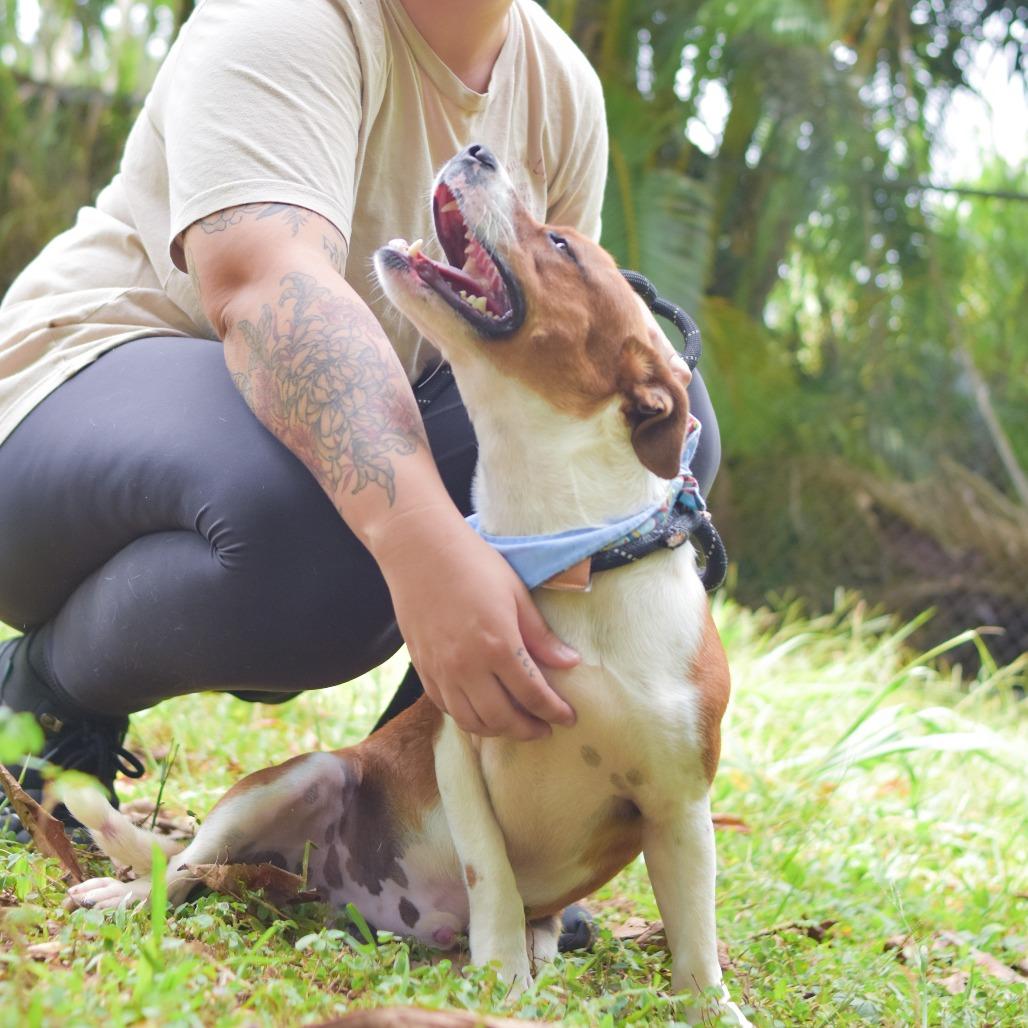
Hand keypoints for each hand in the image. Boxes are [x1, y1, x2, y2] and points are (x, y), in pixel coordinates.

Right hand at [375, 507, 578, 739]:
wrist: (419, 550)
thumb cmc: (473, 565)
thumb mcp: (516, 594)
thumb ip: (540, 636)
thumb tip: (570, 663)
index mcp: (498, 646)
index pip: (533, 695)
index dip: (555, 712)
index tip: (569, 718)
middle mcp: (467, 666)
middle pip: (502, 718)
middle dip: (528, 730)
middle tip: (545, 728)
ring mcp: (441, 671)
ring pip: (471, 721)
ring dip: (498, 731)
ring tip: (515, 725)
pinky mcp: (422, 668)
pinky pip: (446, 707)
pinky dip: (468, 717)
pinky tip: (482, 710)